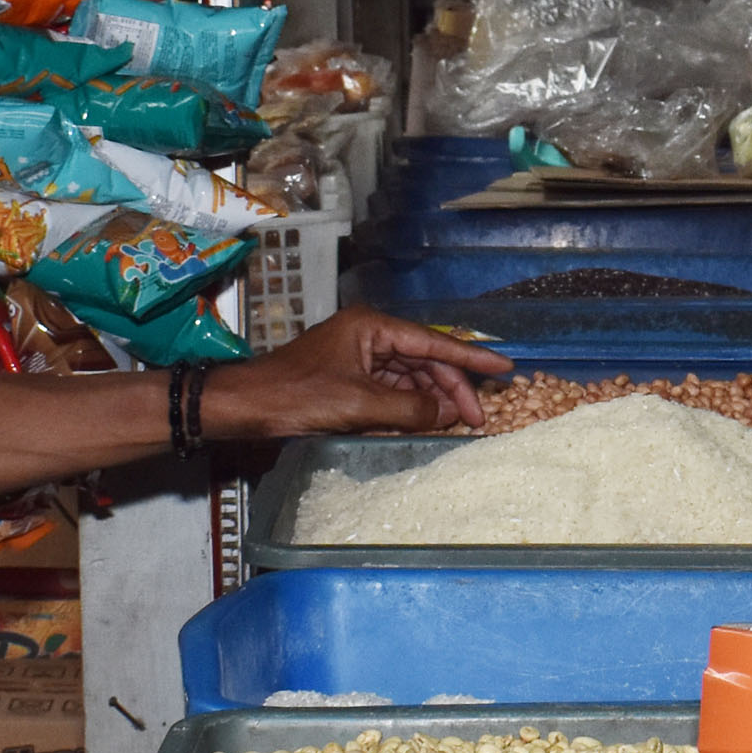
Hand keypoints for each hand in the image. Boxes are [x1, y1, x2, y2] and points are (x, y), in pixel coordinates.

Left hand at [205, 310, 510, 440]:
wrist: (246, 406)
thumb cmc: (295, 396)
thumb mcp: (359, 405)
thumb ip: (409, 410)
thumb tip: (449, 415)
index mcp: (372, 327)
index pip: (434, 341)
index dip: (472, 359)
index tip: (505, 368)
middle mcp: (368, 335)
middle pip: (425, 360)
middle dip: (452, 389)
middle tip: (478, 418)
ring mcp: (357, 356)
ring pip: (409, 378)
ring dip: (431, 401)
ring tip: (456, 425)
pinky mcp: (347, 378)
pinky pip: (390, 390)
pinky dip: (408, 408)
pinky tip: (425, 425)